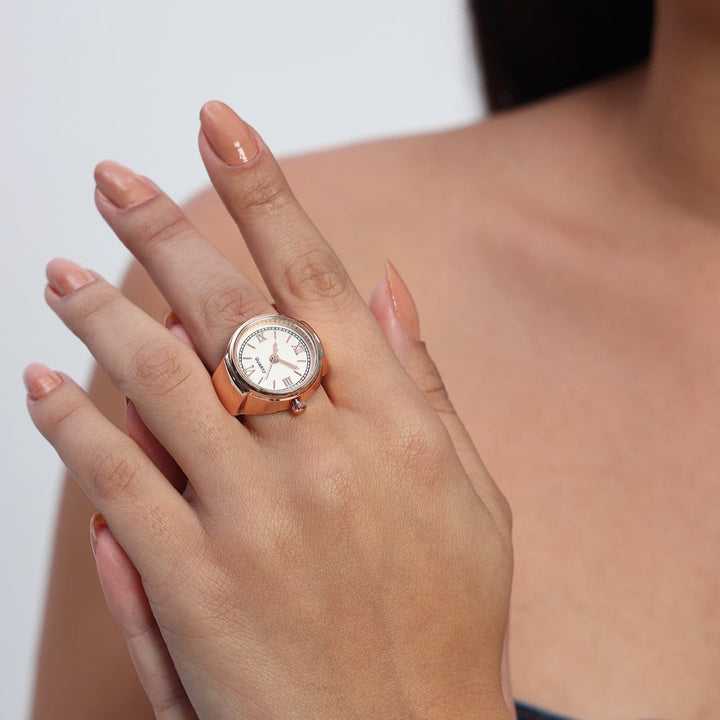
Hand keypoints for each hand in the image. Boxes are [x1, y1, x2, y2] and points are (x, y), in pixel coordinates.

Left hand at [25, 101, 512, 719]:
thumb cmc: (448, 620)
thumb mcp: (469, 494)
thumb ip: (425, 384)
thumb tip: (389, 286)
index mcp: (396, 426)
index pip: (316, 277)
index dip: (265, 192)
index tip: (223, 129)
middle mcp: (324, 455)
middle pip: (227, 309)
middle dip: (165, 227)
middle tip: (116, 178)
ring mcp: (255, 519)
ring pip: (157, 381)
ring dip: (101, 313)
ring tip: (64, 268)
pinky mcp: (194, 586)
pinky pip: (116, 481)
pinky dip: (71, 423)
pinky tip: (41, 382)